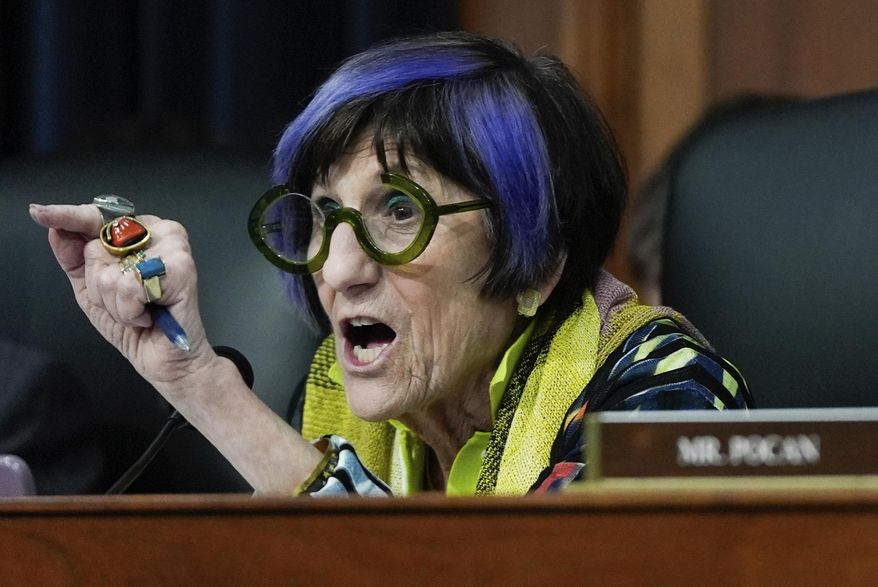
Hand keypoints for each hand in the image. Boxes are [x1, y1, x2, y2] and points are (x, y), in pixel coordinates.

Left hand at [29, 202, 214, 390]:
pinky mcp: (182, 266)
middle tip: (125, 301)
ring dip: (116, 304)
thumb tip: (57, 230)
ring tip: (140, 311)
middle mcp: (156, 234)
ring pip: (110, 272)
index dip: (67, 216)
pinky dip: (131, 310)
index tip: (39, 213)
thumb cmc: (134, 325)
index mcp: (136, 235)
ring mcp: (172, 247)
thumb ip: (74, 259)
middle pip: (97, 248)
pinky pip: (130, 286)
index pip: (96, 218)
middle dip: (99, 286)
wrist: (163, 359)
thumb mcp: (91, 291)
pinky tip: (149, 314)